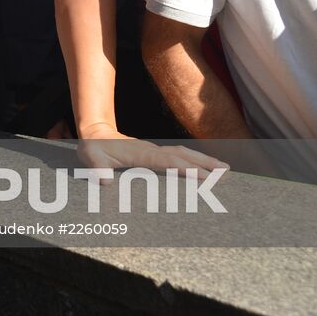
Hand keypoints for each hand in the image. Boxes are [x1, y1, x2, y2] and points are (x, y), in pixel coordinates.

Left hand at [76, 127, 226, 177]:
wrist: (95, 134)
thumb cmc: (92, 149)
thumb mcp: (90, 158)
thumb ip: (96, 168)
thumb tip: (104, 181)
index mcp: (139, 154)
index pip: (166, 161)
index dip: (184, 168)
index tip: (202, 176)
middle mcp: (151, 150)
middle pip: (182, 155)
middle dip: (204, 163)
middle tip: (226, 172)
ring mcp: (155, 151)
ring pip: (184, 154)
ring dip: (204, 161)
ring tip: (225, 170)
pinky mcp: (156, 153)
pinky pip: (180, 156)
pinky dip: (195, 160)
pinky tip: (207, 168)